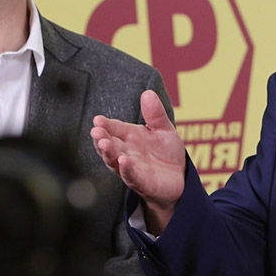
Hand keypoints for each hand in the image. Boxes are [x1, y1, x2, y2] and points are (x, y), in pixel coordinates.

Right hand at [91, 89, 186, 232]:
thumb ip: (155, 113)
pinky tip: (123, 161)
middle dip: (101, 138)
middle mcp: (126, 151)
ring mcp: (131, 168)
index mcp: (129, 136)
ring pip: (114, 161)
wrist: (179, 177)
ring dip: (108, 153)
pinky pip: (130, 175)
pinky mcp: (140, 182)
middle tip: (96, 132)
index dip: (105, 125)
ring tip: (104, 144)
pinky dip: (126, 169)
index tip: (97, 120)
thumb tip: (148, 93)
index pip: (114, 128)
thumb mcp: (164, 129)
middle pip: (109, 144)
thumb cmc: (167, 152)